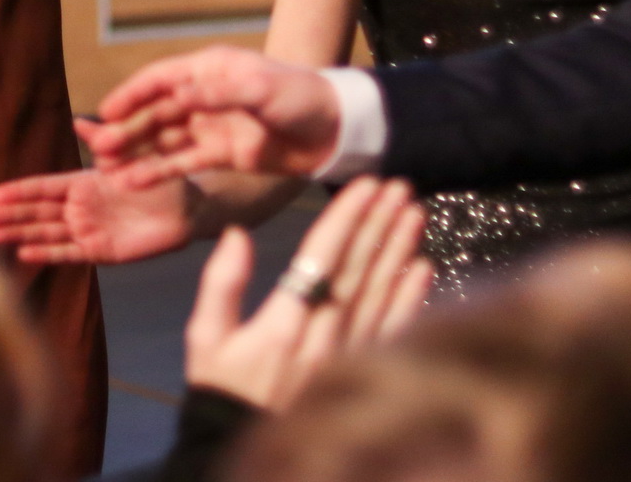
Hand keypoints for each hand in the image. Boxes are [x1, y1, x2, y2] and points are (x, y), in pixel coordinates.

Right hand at [0, 162, 202, 265]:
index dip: (17, 192)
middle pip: (37, 212)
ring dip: (19, 234)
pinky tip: (24, 254)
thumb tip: (79, 121)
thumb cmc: (161, 179)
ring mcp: (89, 231)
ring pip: (46, 233)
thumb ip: (104, 144)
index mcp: (84, 184)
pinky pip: (70, 254)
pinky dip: (48, 254)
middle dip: (9, 215)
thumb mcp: (130, 157)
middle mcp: (81, 208)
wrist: (190, 209)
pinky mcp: (102, 252)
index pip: (43, 188)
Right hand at [86, 46, 344, 182]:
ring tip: (107, 171)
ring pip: (164, 140)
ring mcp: (212, 125)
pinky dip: (159, 171)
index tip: (105, 111)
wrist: (338, 130)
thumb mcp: (262, 89)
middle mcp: (205, 95)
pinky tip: (135, 182)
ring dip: (136, 153)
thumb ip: (219, 93)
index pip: (159, 79)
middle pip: (156, 112)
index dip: (131, 94)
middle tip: (99, 149)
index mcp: (210, 68)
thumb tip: (178, 96)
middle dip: (126, 130)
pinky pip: (183, 162)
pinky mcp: (222, 154)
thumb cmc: (303, 97)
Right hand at [182, 176, 431, 411]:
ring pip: (381, 293)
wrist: (241, 446)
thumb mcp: (205, 338)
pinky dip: (412, 298)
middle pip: (359, 268)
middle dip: (380, 222)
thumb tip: (238, 234)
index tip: (366, 184)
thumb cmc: (221, 389)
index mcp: (284, 322)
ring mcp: (348, 355)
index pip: (322, 256)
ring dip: (400, 249)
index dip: (347, 217)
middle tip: (401, 186)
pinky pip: (394, 330)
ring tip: (415, 212)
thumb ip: (221, 285)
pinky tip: (425, 268)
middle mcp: (324, 335)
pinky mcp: (362, 372)